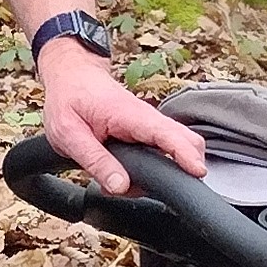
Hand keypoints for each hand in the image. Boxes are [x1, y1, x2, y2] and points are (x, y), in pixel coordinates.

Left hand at [38, 41, 207, 197]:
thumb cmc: (69, 100)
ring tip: (129, 184)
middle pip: (188, 140)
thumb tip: (120, 187)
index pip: (167, 134)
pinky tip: (129, 176)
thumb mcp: (69, 134)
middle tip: (163, 190)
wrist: (72, 76)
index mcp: (130, 115)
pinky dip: (155, 168)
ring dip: (164, 172)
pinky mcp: (147, 133)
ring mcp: (150, 126)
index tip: (197, 172)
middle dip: (188, 166)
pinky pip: (164, 151)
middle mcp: (148, 119)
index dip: (185, 154)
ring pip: (178, 148)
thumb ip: (95, 161)